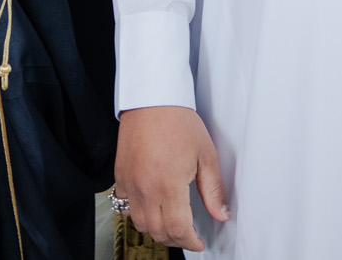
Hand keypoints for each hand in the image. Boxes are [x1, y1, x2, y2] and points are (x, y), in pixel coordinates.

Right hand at [114, 105, 229, 252]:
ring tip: (171, 223)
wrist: (152, 99)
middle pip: (158, 231)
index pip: (178, 229)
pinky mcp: (120, 176)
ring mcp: (129, 183)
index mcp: (168, 185)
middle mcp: (145, 188)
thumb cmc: (178, 122)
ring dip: (157, 229)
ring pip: (140, 224)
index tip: (198, 243)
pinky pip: (125, 207)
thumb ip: (213, 189)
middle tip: (188, 235)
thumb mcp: (205, 155)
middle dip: (176, 239)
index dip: (190, 242)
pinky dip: (138, 214)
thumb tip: (222, 214)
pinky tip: (151, 207)